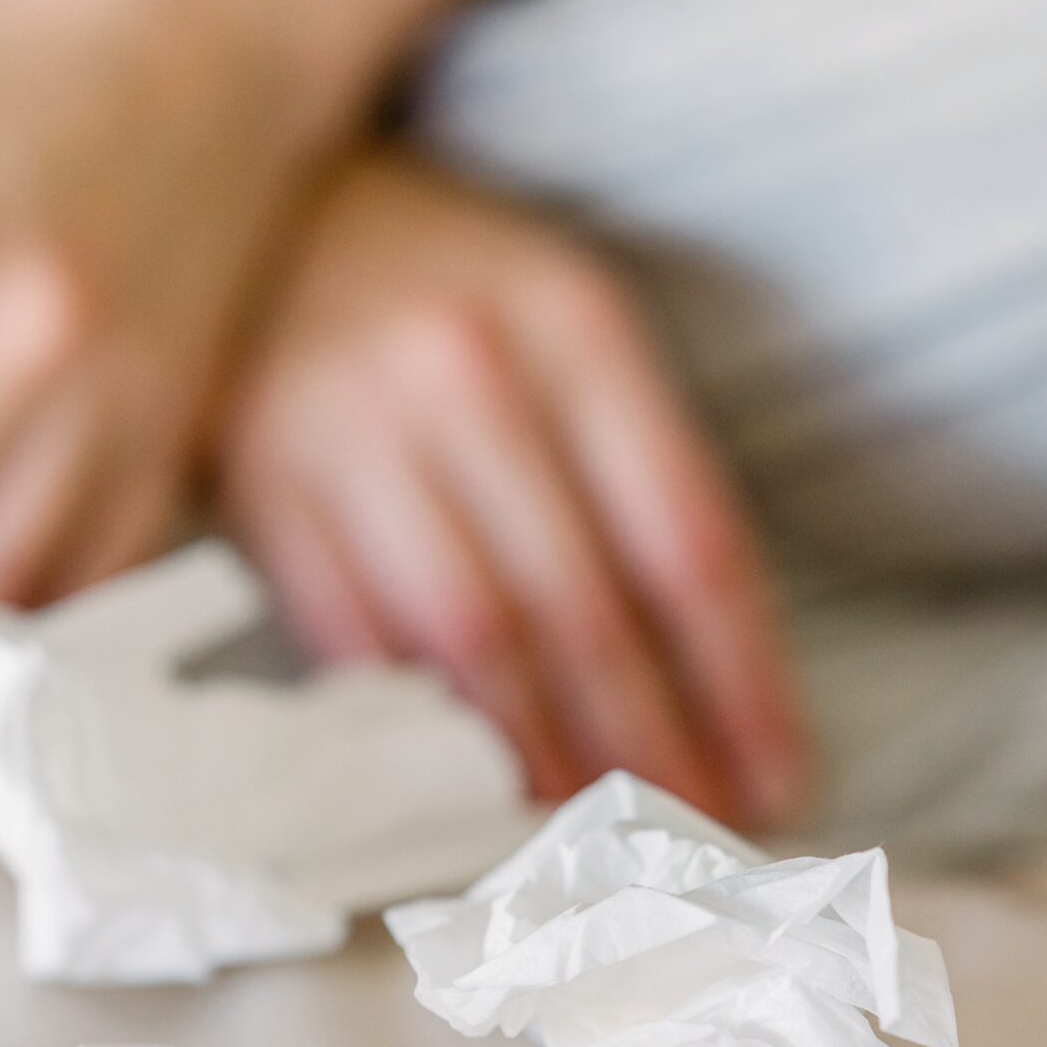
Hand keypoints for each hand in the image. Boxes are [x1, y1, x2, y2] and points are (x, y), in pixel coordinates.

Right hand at [216, 149, 808, 825]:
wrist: (264, 208)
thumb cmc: (450, 284)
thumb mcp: (566, 320)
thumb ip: (637, 463)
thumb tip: (713, 667)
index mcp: (573, 324)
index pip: (684, 536)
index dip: (741, 679)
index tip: (783, 777)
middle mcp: (466, 375)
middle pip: (581, 602)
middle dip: (652, 741)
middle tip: (698, 837)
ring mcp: (352, 435)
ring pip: (467, 637)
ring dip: (543, 756)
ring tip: (600, 835)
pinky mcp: (266, 493)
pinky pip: (358, 639)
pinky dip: (424, 729)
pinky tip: (477, 788)